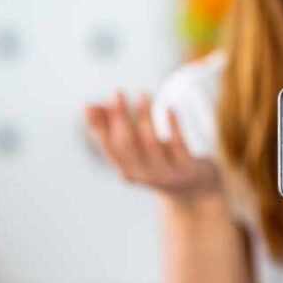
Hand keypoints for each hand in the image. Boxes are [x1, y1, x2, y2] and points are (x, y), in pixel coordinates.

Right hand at [85, 91, 219, 196]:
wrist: (195, 190)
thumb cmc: (160, 160)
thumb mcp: (138, 146)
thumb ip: (115, 126)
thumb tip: (89, 105)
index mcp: (127, 169)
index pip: (107, 148)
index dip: (97, 128)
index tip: (88, 106)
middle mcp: (143, 174)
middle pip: (126, 145)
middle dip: (120, 118)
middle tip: (116, 92)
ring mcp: (166, 173)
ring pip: (151, 144)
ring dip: (145, 117)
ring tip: (142, 94)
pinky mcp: (187, 169)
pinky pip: (178, 146)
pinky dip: (173, 127)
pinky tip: (170, 108)